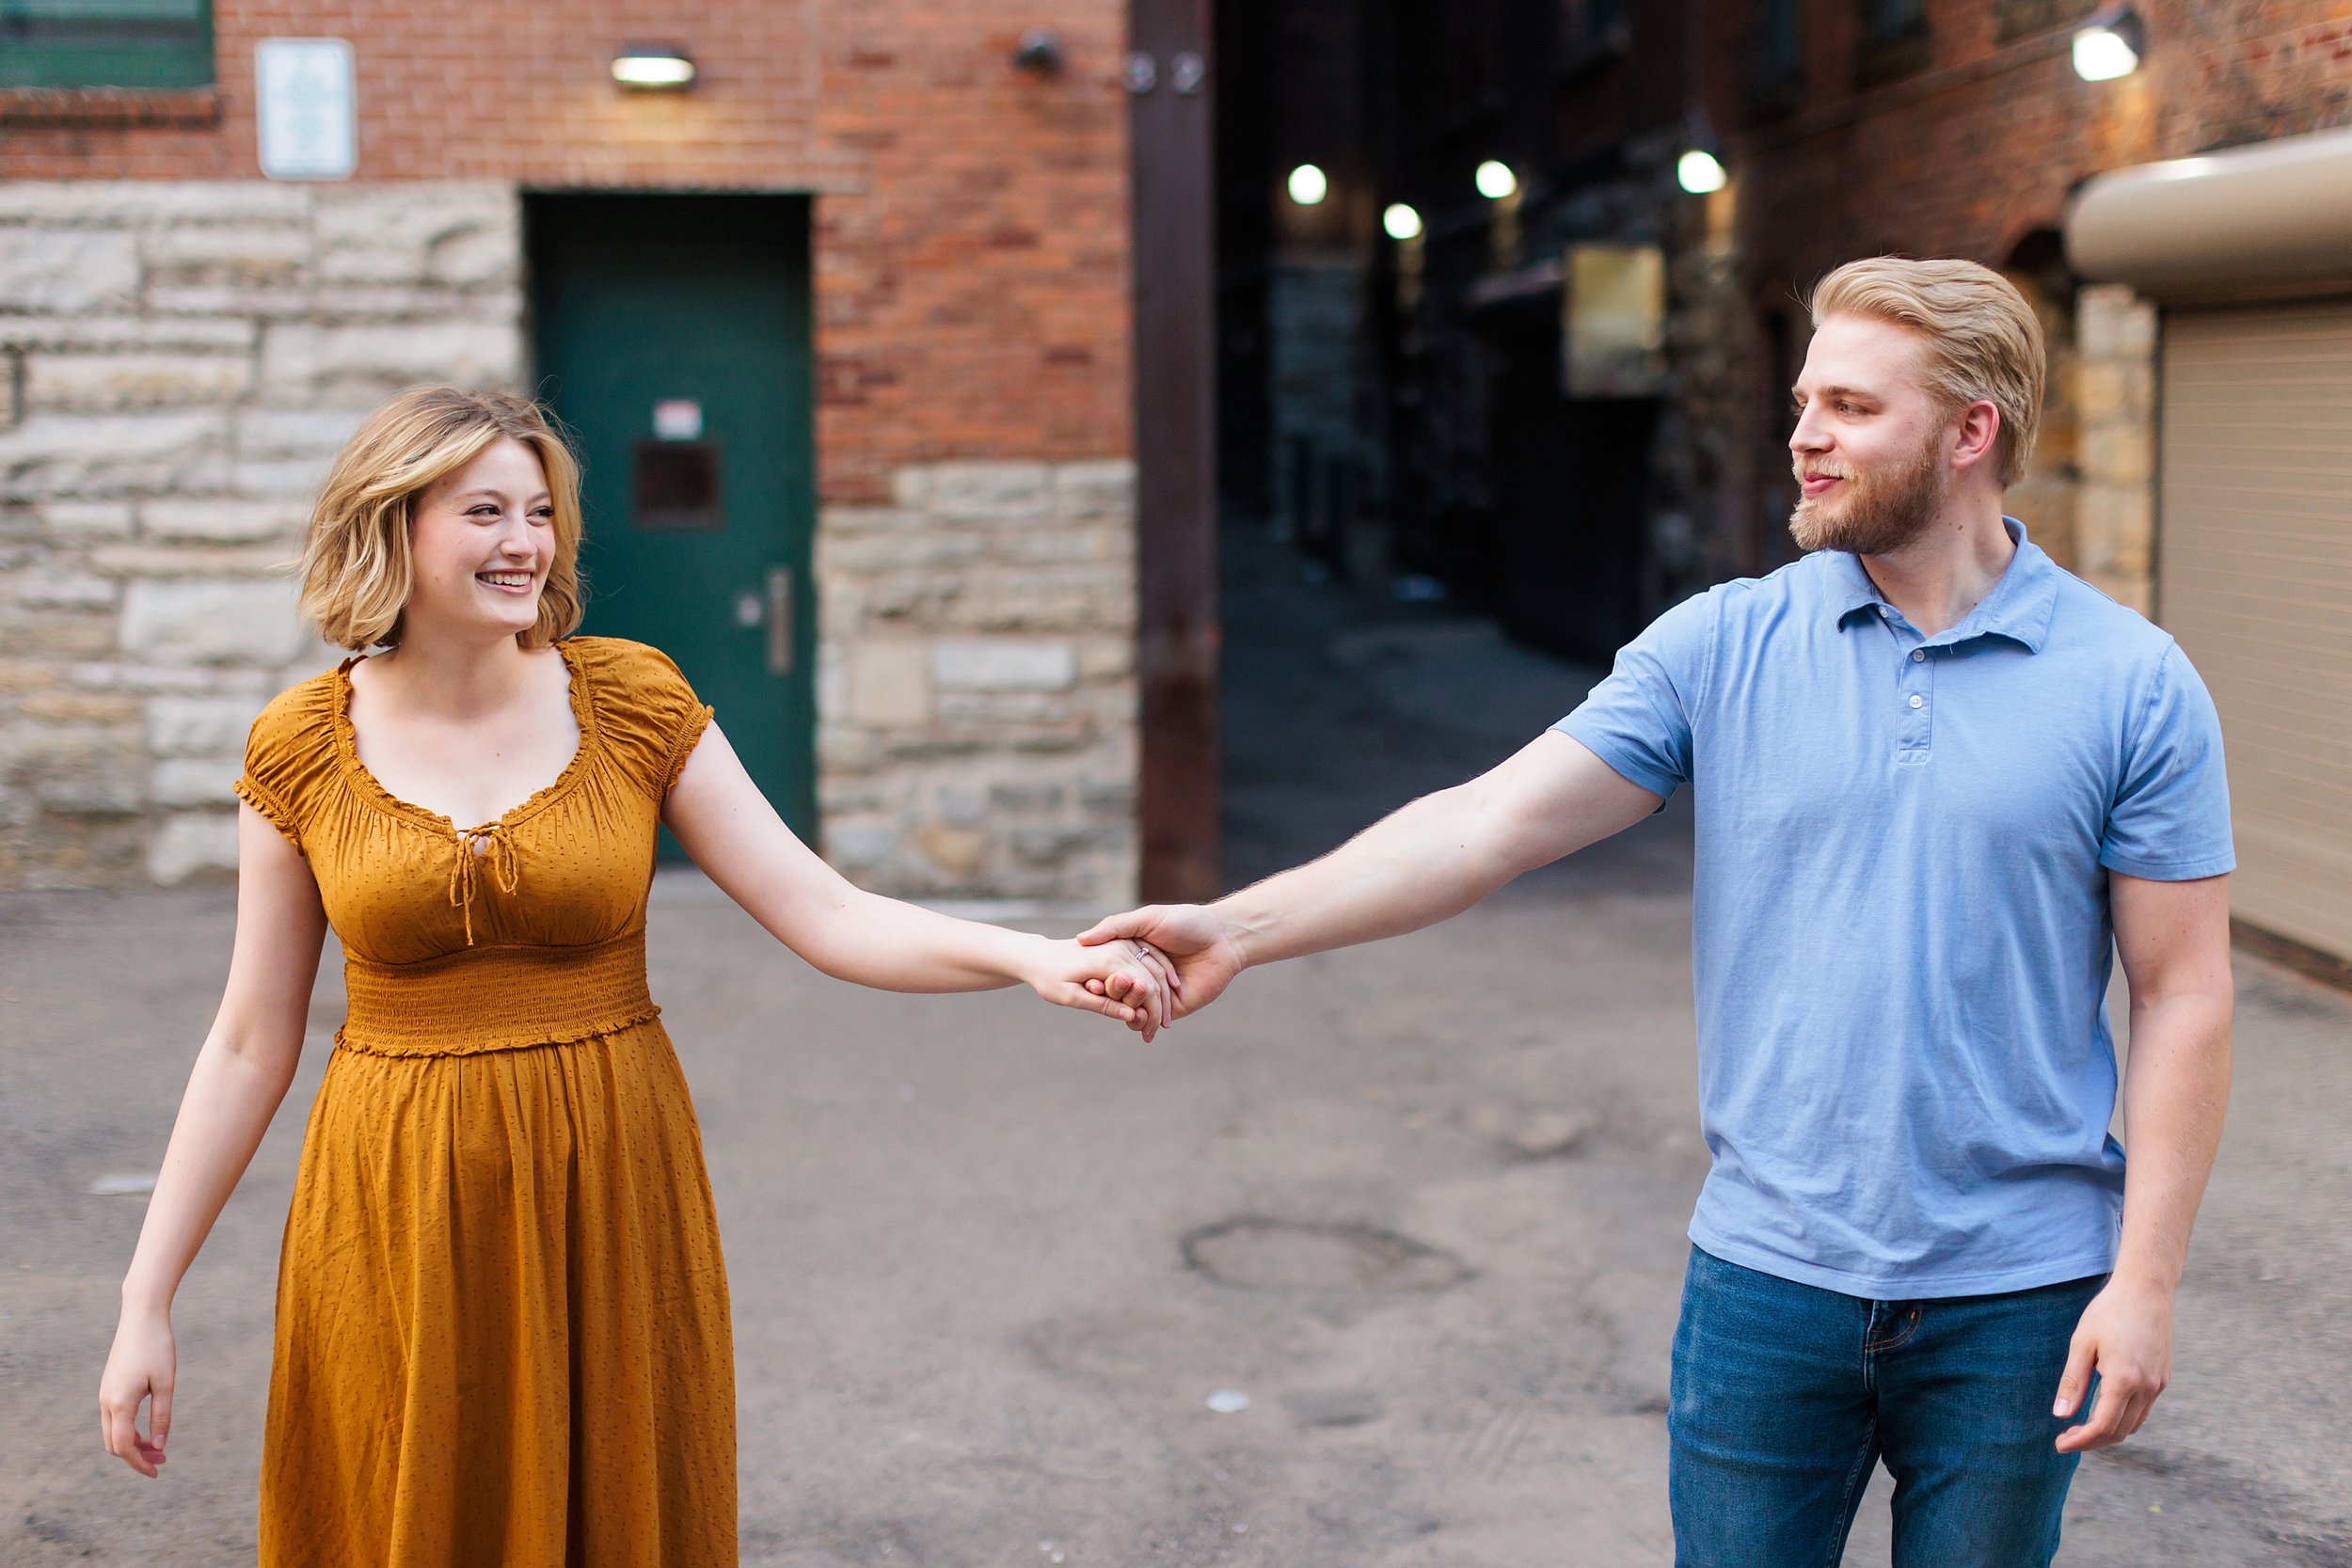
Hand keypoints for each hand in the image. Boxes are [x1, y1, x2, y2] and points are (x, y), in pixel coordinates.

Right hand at [99, 1302, 175, 1477]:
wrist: (141, 1317)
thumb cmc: (157, 1347)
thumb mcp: (166, 1383)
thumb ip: (162, 1415)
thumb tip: (160, 1445)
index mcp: (119, 1403)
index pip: (123, 1446)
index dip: (139, 1463)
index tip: (157, 1472)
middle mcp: (106, 1402)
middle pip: (114, 1444)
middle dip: (135, 1456)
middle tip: (162, 1459)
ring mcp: (105, 1394)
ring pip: (112, 1432)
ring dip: (132, 1443)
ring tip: (158, 1447)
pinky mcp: (109, 1387)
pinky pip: (114, 1418)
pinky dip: (128, 1430)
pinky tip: (147, 1429)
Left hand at [1024, 936, 1169, 1038]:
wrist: (1038, 956)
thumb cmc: (1048, 978)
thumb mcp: (1071, 997)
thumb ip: (1102, 1005)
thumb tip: (1131, 1016)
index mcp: (1107, 961)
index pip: (1143, 988)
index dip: (1151, 1013)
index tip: (1149, 1034)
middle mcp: (1118, 947)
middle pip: (1152, 979)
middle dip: (1159, 1007)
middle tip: (1155, 1032)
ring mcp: (1121, 942)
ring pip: (1153, 968)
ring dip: (1161, 994)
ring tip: (1160, 1020)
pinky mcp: (1120, 942)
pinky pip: (1146, 959)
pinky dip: (1157, 977)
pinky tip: (1161, 995)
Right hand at [1077, 904, 1245, 1021]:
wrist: (1223, 939)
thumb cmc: (1187, 922)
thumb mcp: (1147, 918)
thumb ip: (1115, 927)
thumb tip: (1082, 939)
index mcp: (1133, 953)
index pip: (1106, 970)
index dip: (1096, 976)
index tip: (1085, 979)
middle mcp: (1142, 974)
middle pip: (1116, 991)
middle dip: (1108, 993)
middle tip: (1099, 992)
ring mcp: (1156, 992)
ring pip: (1130, 1008)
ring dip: (1122, 1008)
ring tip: (1121, 1004)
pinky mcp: (1171, 1008)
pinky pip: (1150, 1019)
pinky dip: (1139, 1022)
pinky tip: (1134, 1019)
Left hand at [2053, 1275, 2172, 1451]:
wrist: (2146, 1290)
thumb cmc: (2108, 1312)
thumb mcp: (2082, 1344)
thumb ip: (2073, 1381)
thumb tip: (2061, 1415)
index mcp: (2124, 1380)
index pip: (2102, 1426)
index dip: (2080, 1441)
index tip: (2059, 1444)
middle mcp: (2147, 1387)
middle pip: (2119, 1431)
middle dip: (2092, 1440)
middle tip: (2066, 1437)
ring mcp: (2158, 1384)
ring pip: (2133, 1424)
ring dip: (2108, 1431)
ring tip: (2081, 1426)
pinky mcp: (2163, 1378)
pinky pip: (2143, 1410)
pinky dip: (2123, 1417)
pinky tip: (2103, 1408)